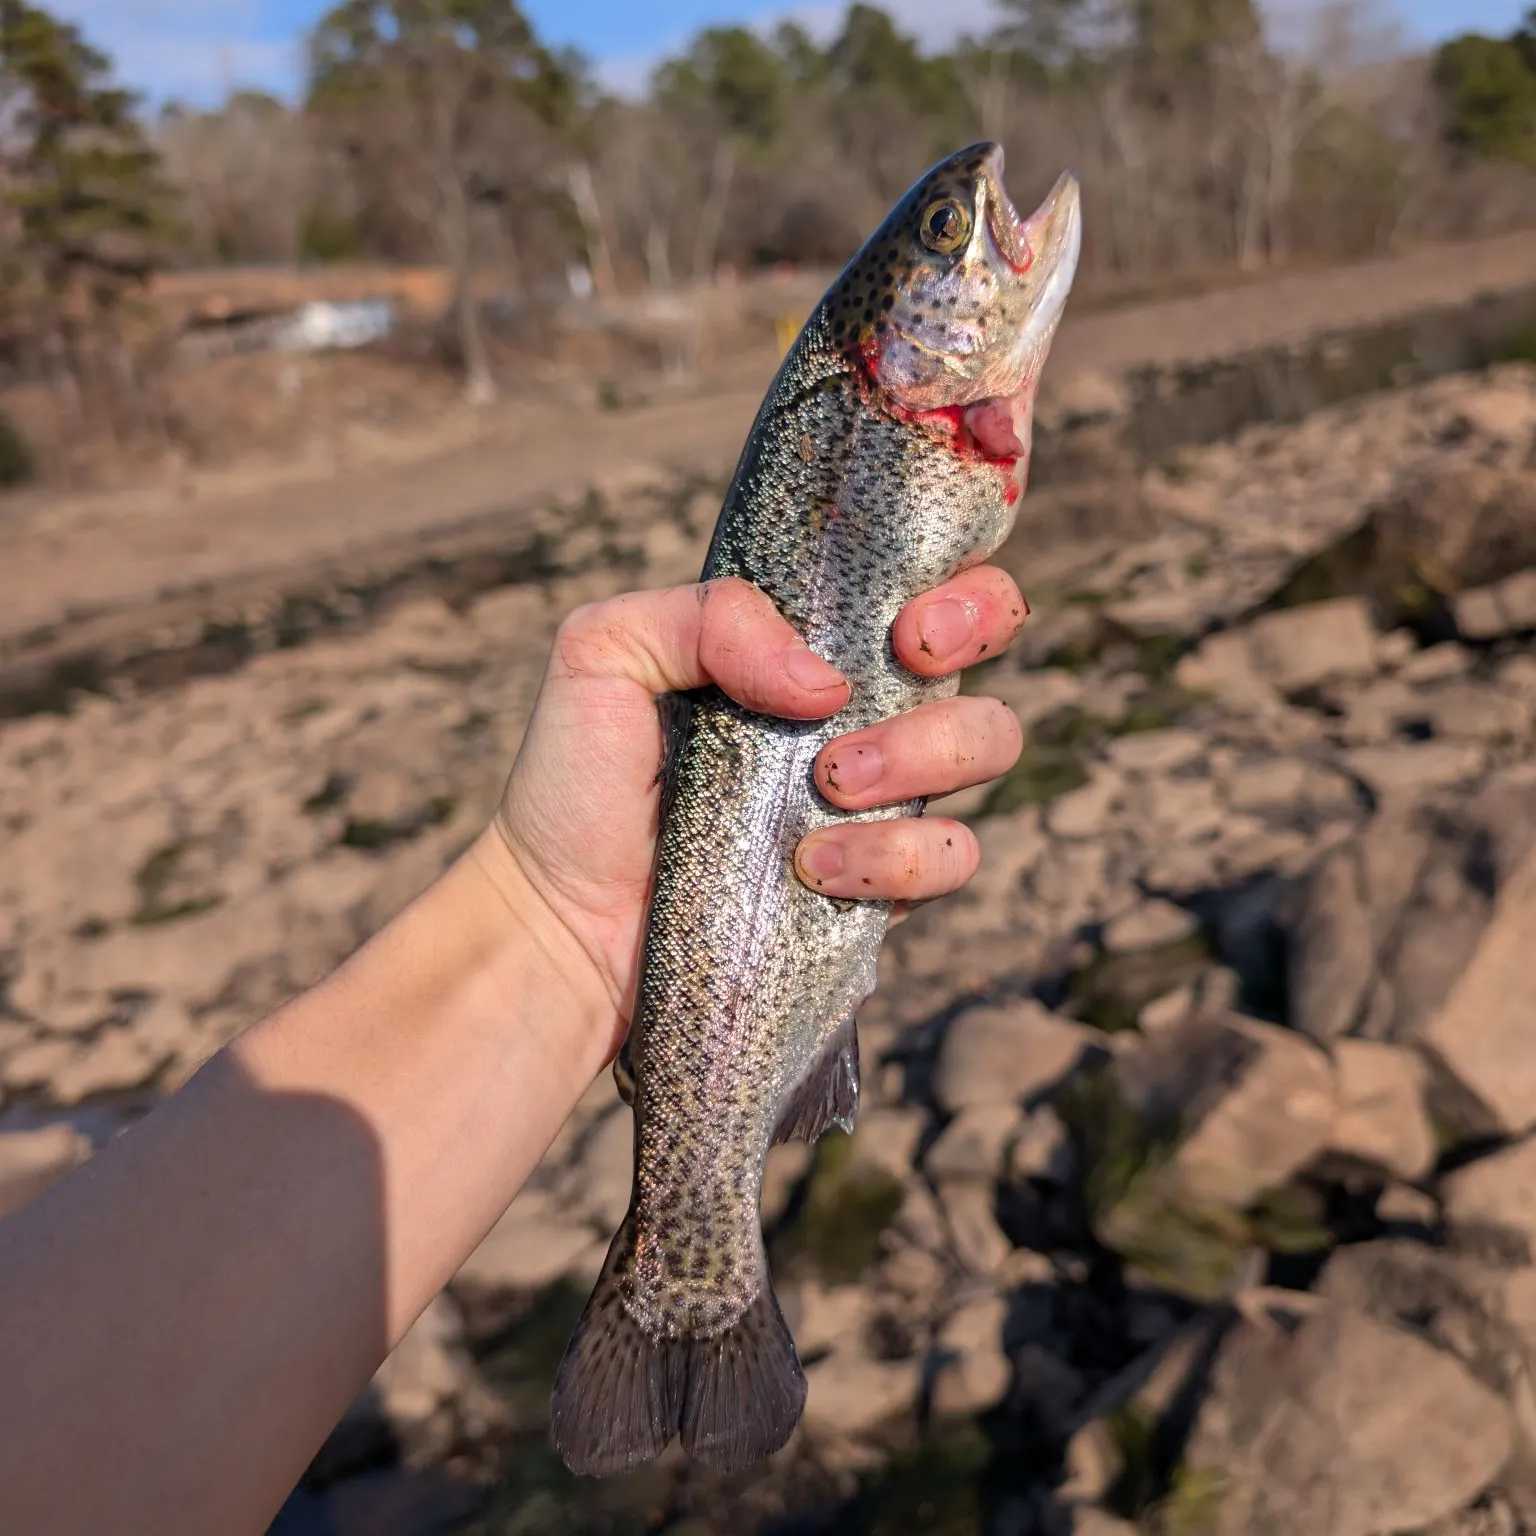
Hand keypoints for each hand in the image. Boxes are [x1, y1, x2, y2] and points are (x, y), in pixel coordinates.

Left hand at [489, 569, 1026, 1050]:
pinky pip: (951, 856)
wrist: (563, 920)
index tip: (908, 616)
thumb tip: (825, 680)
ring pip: (987, 742)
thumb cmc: (576, 782)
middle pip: (986, 640)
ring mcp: (878, 798)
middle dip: (972, 637)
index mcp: (806, 644)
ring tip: (830, 786)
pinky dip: (899, 856)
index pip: (924, 579)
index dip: (956, 579)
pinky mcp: (880, 884)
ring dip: (924, 753)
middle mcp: (857, 710)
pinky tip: (815, 867)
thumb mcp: (605, 653)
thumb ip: (707, 616)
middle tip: (903, 663)